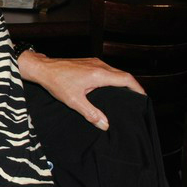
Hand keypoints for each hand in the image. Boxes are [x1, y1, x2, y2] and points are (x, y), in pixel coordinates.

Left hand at [19, 51, 143, 130]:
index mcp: (99, 74)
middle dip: (132, 86)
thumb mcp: (74, 101)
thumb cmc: (56, 82)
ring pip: (115, 71)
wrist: (43, 68)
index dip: (138, 88)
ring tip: (125, 95)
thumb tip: (105, 124)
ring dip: (122, 81)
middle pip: (123, 75)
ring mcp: (94, 62)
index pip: (126, 79)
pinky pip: (107, 70)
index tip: (143, 98)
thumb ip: (91, 113)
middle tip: (136, 99)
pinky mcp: (88, 63)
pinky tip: (109, 88)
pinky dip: (113, 78)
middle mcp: (99, 65)